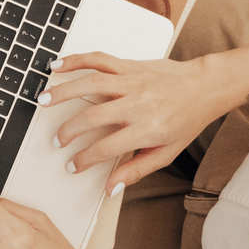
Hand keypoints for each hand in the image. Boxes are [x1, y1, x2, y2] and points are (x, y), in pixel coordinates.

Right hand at [38, 52, 230, 193]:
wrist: (205, 86)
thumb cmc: (186, 120)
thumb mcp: (166, 153)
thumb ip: (136, 170)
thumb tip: (111, 188)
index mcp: (146, 129)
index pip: (105, 148)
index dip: (84, 159)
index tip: (72, 165)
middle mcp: (137, 103)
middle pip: (92, 117)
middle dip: (68, 130)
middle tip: (57, 140)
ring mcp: (132, 81)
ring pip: (90, 84)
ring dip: (63, 92)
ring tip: (43, 100)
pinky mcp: (130, 65)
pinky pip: (99, 60)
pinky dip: (76, 60)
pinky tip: (58, 65)